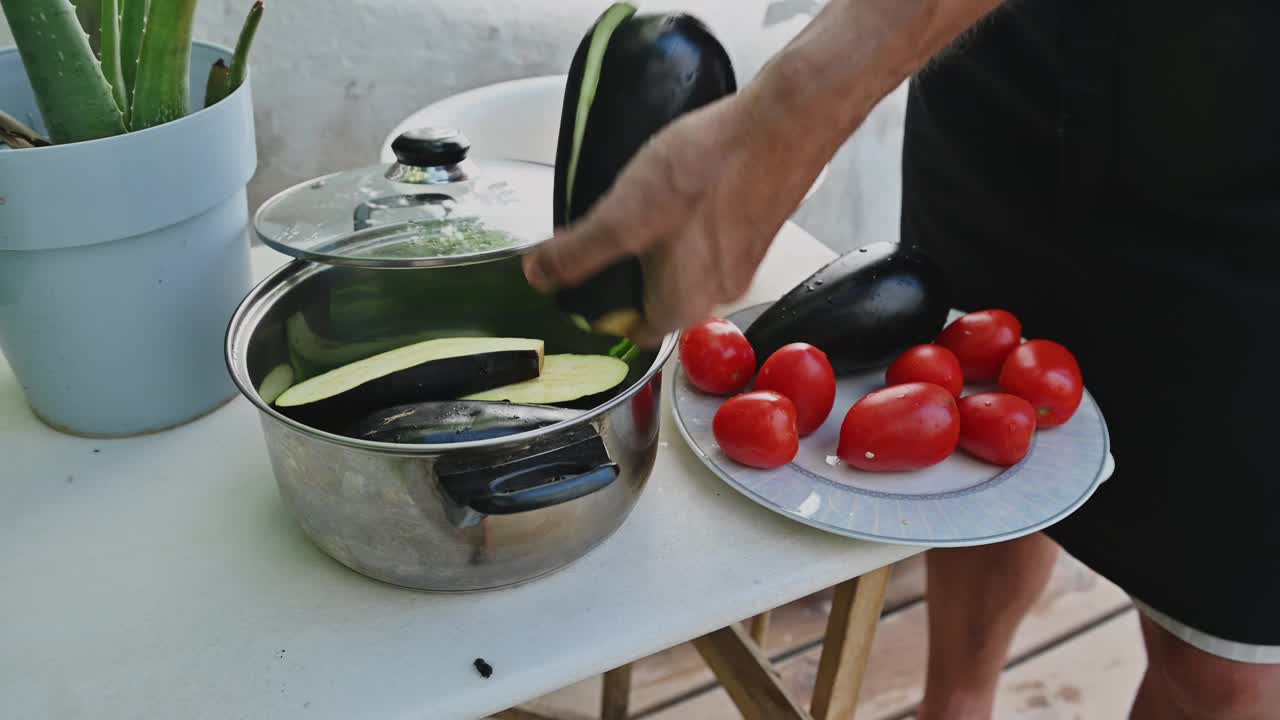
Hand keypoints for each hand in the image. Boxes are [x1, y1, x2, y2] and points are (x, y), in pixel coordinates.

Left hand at [522, 91, 823, 347]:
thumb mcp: (622, 216)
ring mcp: (740, 264)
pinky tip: (679, 188)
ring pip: (682, 268)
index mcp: (682, 305)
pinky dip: (686, 223)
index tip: (577, 282)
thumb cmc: (710, 171)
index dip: (597, 310)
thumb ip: (576, 253)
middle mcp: (716, 294)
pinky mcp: (753, 232)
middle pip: (656, 299)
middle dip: (625, 272)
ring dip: (655, 244)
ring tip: (640, 203)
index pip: (629, 333)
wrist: (780, 125)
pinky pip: (707, 241)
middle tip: (604, 233)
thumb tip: (539, 275)